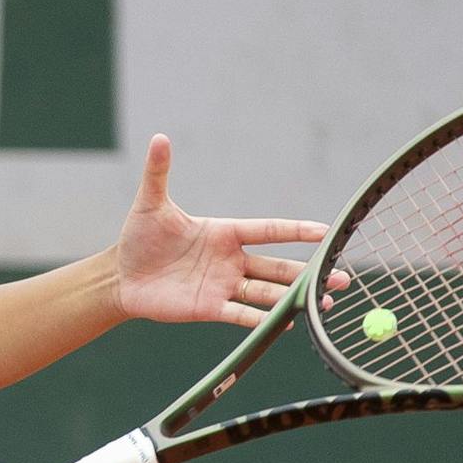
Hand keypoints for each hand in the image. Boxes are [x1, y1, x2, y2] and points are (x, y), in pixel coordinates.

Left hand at [110, 134, 325, 328]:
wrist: (122, 276)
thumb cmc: (138, 238)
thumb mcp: (151, 204)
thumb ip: (159, 173)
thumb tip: (159, 138)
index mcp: (224, 232)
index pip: (268, 230)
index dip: (295, 230)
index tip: (325, 230)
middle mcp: (230, 260)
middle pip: (278, 265)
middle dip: (309, 270)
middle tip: (341, 274)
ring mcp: (223, 285)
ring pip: (267, 292)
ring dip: (294, 298)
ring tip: (324, 302)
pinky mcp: (210, 308)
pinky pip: (242, 315)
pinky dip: (262, 321)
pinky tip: (286, 324)